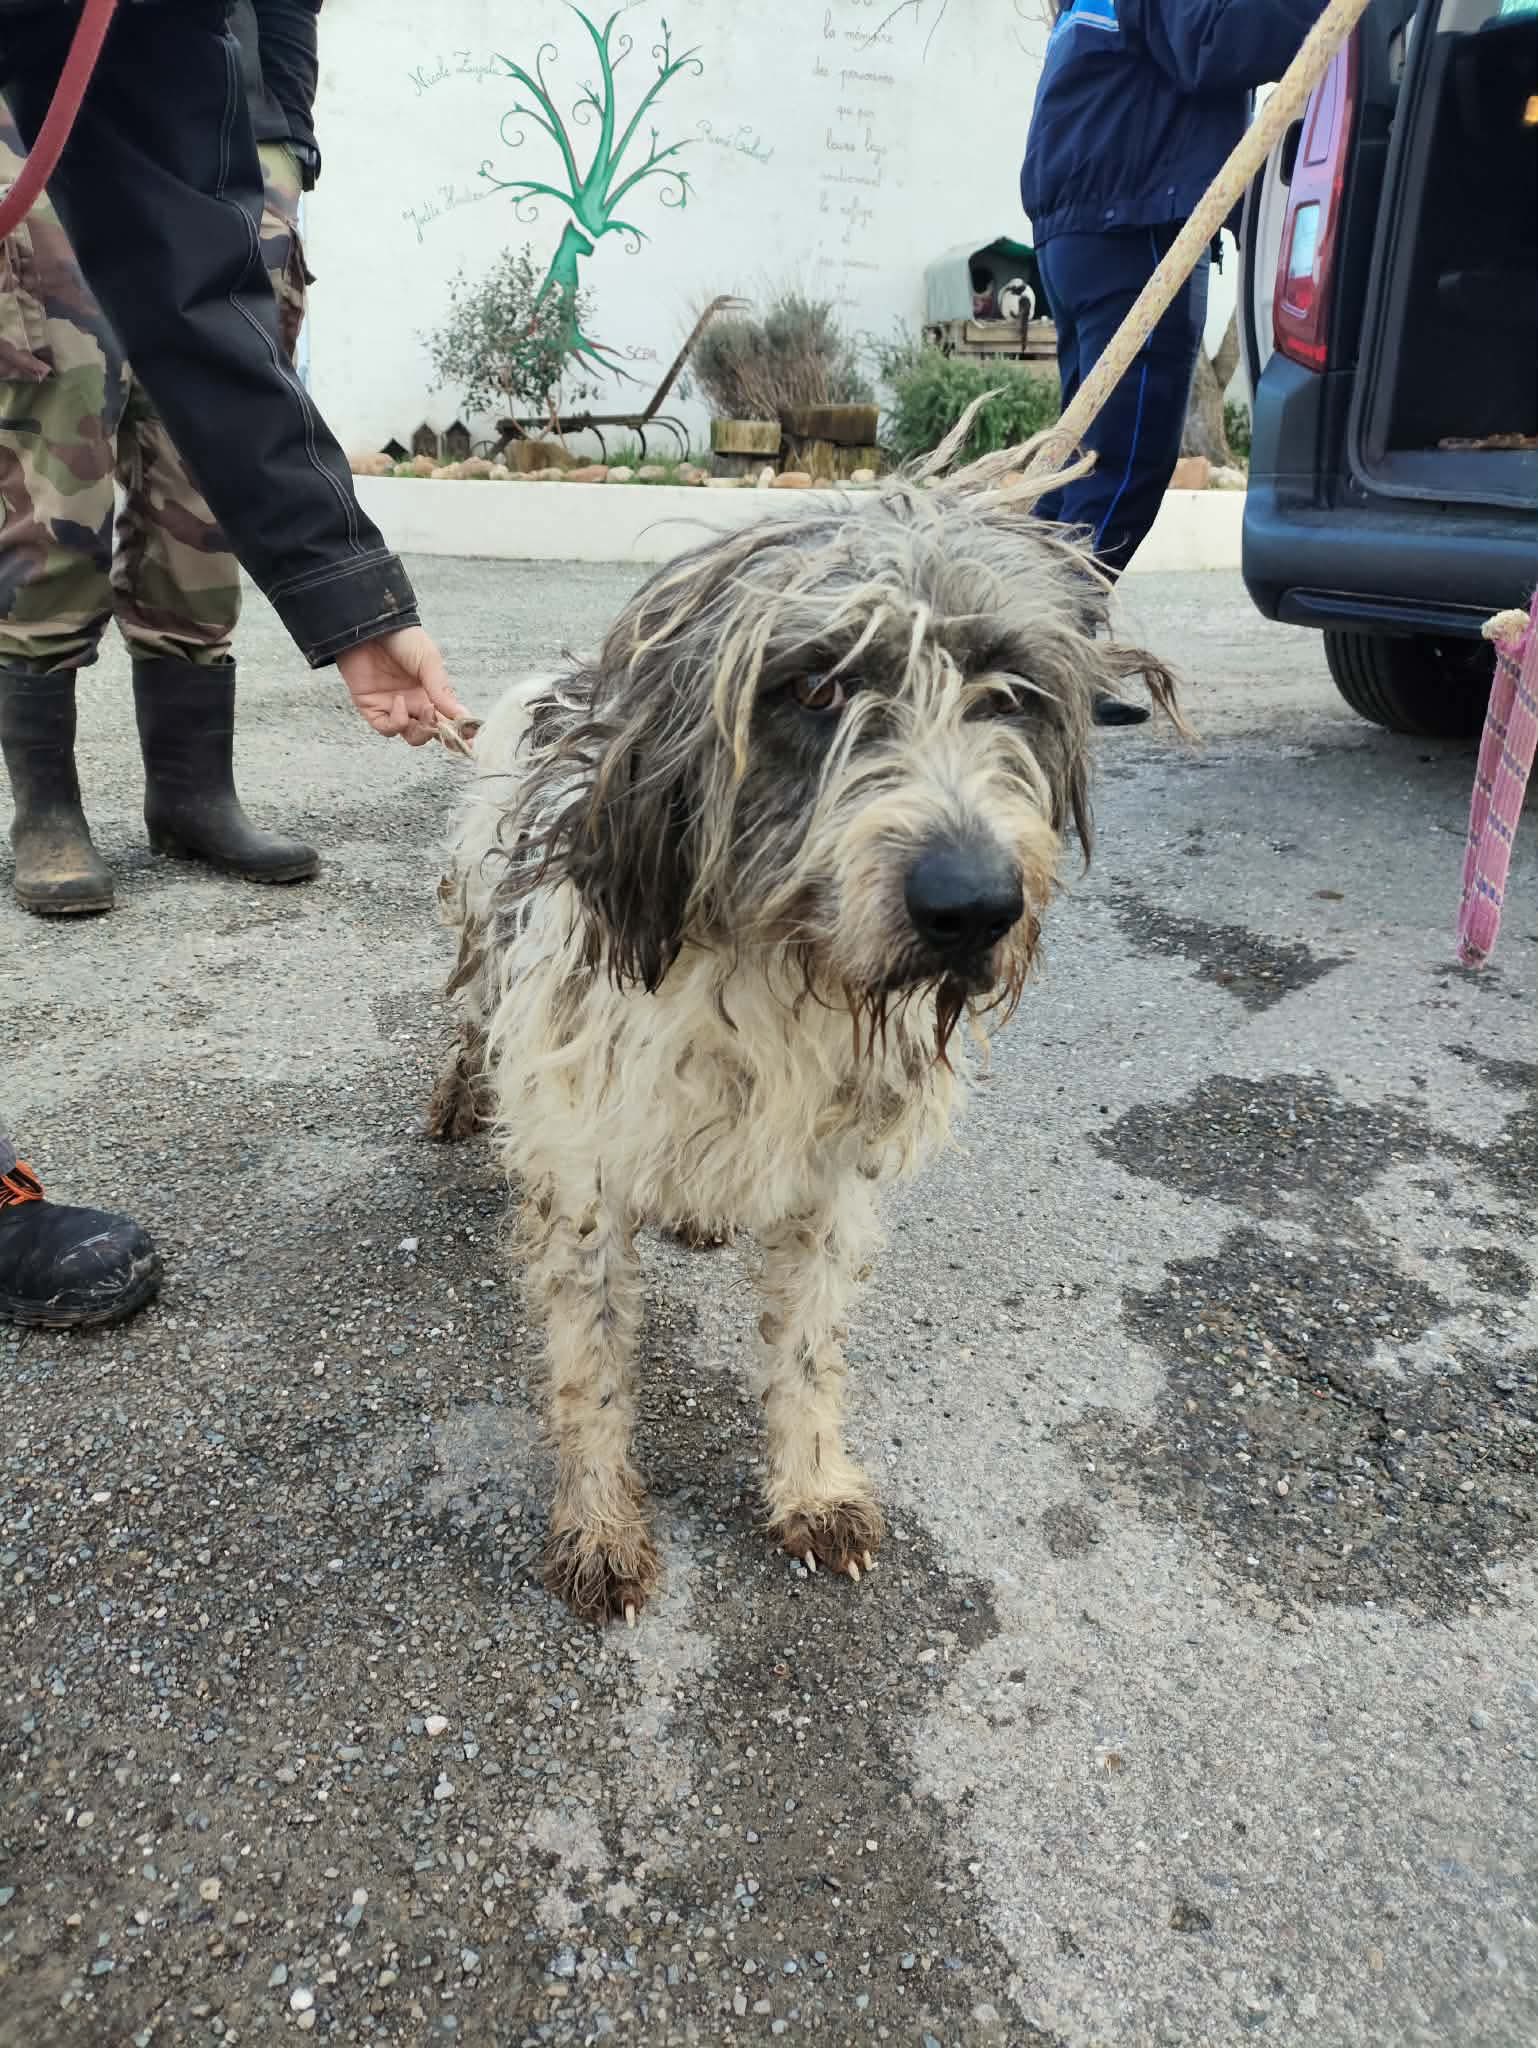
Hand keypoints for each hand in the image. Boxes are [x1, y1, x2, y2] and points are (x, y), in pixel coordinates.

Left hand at [337, 626, 464, 745]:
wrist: (371, 627)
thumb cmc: (403, 639)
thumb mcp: (429, 661)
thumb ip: (442, 690)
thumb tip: (461, 715)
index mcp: (431, 693)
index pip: (447, 719)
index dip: (458, 730)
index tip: (469, 737)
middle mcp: (414, 703)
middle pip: (430, 733)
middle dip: (437, 731)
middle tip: (436, 715)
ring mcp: (393, 707)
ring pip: (411, 736)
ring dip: (419, 731)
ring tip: (422, 710)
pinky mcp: (372, 708)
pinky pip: (386, 729)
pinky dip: (396, 722)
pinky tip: (399, 702)